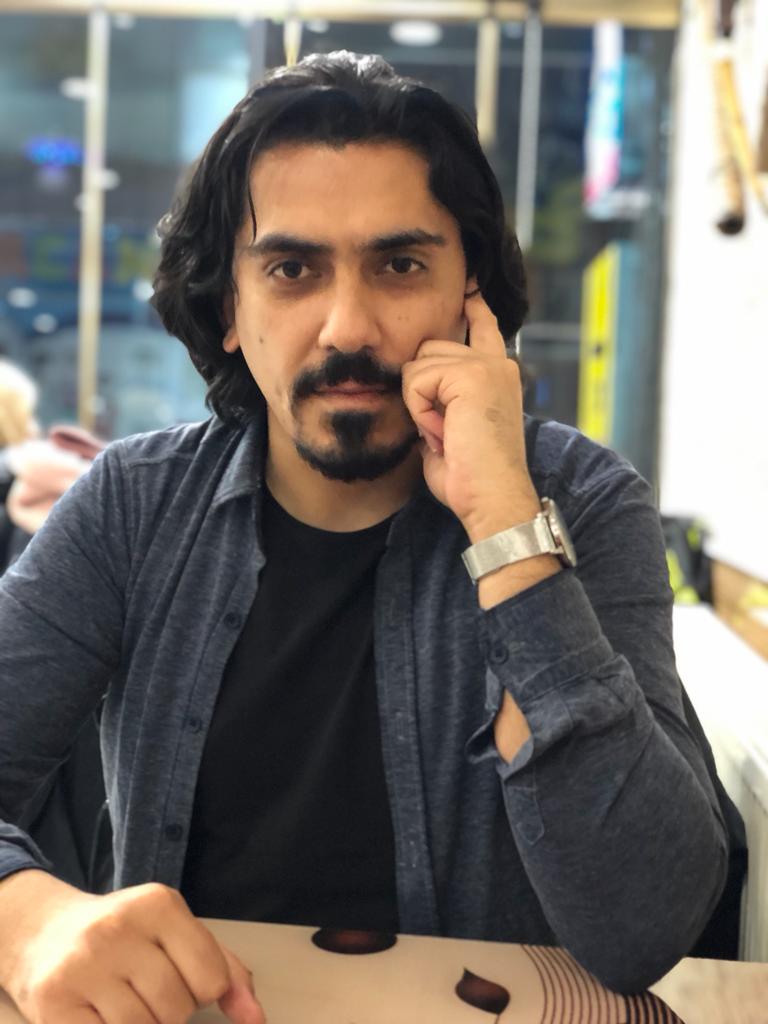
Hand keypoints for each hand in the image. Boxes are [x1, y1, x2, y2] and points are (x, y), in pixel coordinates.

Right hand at [0, 871, 264, 1023]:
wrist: (47, 934)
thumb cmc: (126, 938)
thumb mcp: (177, 934)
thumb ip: (225, 970)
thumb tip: (256, 1018)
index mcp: (159, 904)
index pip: (211, 978)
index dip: (202, 991)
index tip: (181, 978)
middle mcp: (119, 928)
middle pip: (177, 1008)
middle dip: (169, 1010)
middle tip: (145, 989)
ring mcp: (82, 965)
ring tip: (125, 1001)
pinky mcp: (53, 1001)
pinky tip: (102, 1014)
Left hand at [401, 287, 538, 540]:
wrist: (492, 498)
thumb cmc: (470, 479)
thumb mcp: (450, 431)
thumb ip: (440, 402)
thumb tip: (416, 388)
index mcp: (497, 375)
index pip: (483, 326)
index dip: (473, 306)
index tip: (469, 286)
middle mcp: (496, 364)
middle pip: (428, 348)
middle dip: (421, 392)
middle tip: (443, 431)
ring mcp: (486, 365)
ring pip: (418, 364)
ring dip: (421, 405)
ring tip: (446, 433)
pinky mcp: (471, 373)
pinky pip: (417, 381)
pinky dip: (421, 411)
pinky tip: (444, 431)